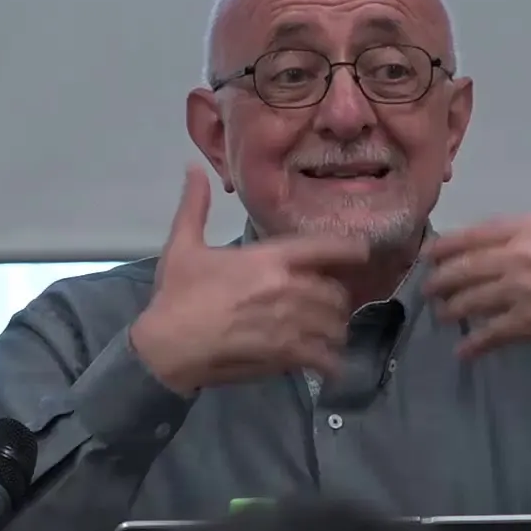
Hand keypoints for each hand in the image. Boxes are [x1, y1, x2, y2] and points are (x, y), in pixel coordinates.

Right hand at [130, 165, 369, 394]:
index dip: (353, 250)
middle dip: (336, 298)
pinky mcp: (286, 356)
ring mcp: (291, 325)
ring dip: (335, 329)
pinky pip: (326, 358)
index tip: (362, 253)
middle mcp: (289, 289)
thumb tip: (193, 168)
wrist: (167, 346)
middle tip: (328, 304)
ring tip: (327, 333)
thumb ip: (194, 206)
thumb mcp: (183, 245)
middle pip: (337, 292)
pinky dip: (331, 361)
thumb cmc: (177, 295)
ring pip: (335, 325)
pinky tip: (327, 363)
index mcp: (270, 258)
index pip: (328, 248)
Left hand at [424, 128, 530, 359]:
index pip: (472, 236)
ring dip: (452, 311)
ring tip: (444, 315)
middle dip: (441, 282)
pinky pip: (491, 335)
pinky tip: (463, 352)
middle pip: (463, 271)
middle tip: (430, 289)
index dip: (446, 247)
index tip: (429, 255)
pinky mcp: (528, 326)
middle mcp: (516, 260)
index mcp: (528, 229)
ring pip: (471, 303)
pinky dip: (474, 345)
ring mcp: (519, 295)